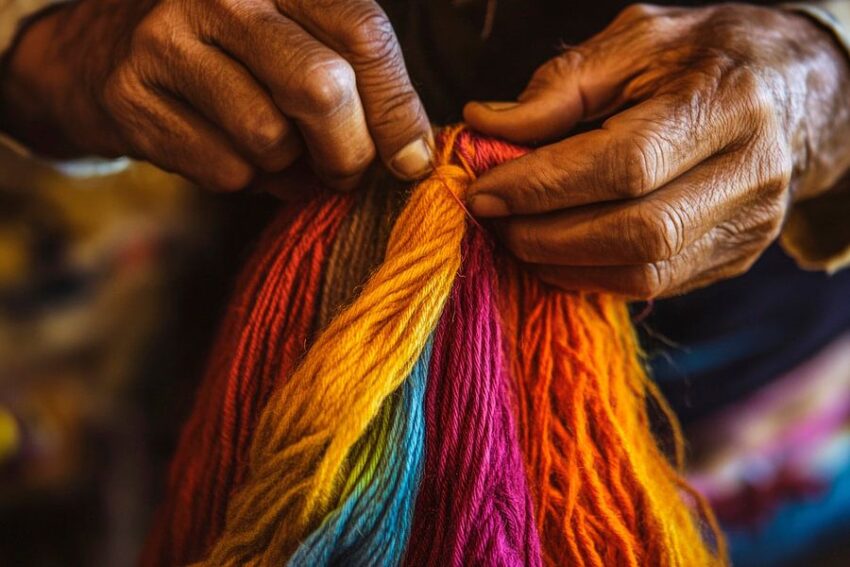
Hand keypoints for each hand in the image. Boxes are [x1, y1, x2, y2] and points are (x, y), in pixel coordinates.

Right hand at [0, 0, 432, 190]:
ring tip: (273, 149)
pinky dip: (244, 180)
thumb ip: (353, 72)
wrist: (98, 54)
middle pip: (323, 90)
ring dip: (288, 167)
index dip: (399, 108)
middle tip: (347, 170)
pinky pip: (225, 171)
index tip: (413, 160)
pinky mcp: (131, 96)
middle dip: (350, 152)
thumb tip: (412, 152)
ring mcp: (166, 38)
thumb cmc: (224, 49)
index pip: (363, 33)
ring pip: (271, 139)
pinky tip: (226, 151)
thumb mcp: (291, 34)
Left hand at [464, 3, 849, 297]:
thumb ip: (560, 86)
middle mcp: (751, 172)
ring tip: (516, 238)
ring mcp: (751, 224)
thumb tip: (487, 126)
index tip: (483, 192)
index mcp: (726, 103)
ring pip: (644, 272)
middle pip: (637, 231)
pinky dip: (591, 275)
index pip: (625, 164)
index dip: (544, 186)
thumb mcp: (633, 44)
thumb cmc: (700, 58)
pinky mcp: (737, 256)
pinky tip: (556, 252)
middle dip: (546, 235)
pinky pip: (653, 285)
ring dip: (562, 263)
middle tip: (493, 221)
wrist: (787, 86)